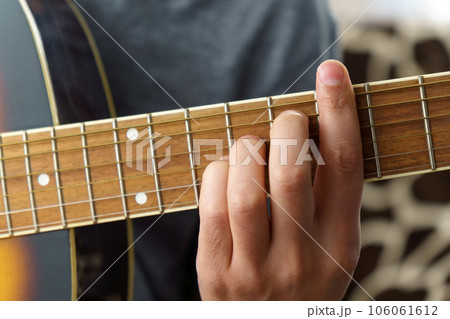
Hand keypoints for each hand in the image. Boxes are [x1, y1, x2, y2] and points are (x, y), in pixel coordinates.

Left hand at [196, 60, 362, 299]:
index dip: (339, 114)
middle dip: (286, 129)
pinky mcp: (218, 270)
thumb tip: (307, 129)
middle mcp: (303, 256)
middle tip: (287, 119)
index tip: (331, 73)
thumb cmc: (301, 274)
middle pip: (292, 173)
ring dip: (247, 150)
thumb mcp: (329, 245)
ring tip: (253, 147)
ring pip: (246, 189)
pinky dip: (217, 174)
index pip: (344, 168)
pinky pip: (212, 207)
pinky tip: (225, 172)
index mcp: (340, 242)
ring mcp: (258, 267)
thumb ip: (324, 197)